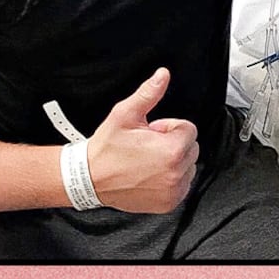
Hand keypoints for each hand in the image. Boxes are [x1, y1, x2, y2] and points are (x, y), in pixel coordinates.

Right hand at [86, 68, 198, 212]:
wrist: (88, 179)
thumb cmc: (105, 149)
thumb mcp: (125, 114)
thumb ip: (148, 94)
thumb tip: (163, 75)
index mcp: (171, 150)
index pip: (189, 129)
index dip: (169, 128)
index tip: (152, 133)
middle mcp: (176, 173)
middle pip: (191, 147)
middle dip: (173, 143)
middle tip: (148, 146)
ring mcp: (173, 190)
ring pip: (188, 166)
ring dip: (173, 161)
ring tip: (147, 161)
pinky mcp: (168, 203)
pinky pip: (182, 184)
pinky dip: (171, 178)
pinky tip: (150, 175)